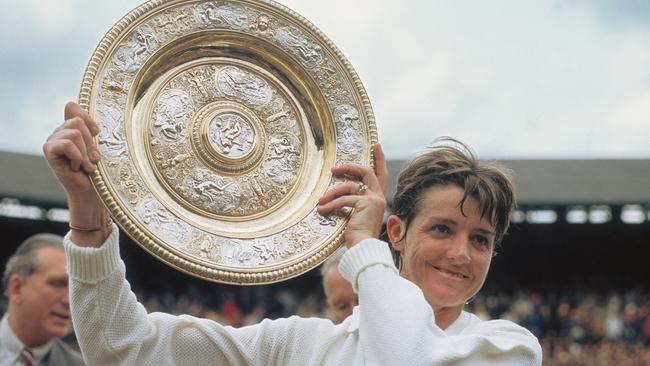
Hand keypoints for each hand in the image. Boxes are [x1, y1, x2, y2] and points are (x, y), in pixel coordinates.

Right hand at [43, 102, 110, 245]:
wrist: (91, 193)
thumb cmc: (97, 171)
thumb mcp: (96, 145)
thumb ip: (86, 126)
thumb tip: (69, 103)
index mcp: (69, 128)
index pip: (74, 108)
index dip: (89, 120)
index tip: (97, 134)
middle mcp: (58, 132)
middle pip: (77, 121)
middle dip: (90, 143)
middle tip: (93, 160)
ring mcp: (52, 141)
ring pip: (74, 133)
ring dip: (85, 152)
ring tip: (86, 166)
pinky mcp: (49, 150)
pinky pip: (68, 143)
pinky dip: (77, 156)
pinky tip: (76, 167)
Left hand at [317, 144, 387, 247]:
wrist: (363, 248)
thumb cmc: (356, 237)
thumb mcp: (354, 215)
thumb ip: (350, 203)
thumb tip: (332, 194)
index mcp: (377, 199)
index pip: (381, 174)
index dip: (379, 159)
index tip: (376, 145)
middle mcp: (378, 197)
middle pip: (365, 171)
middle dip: (348, 166)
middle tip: (333, 169)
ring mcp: (374, 199)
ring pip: (348, 186)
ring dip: (331, 193)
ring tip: (320, 202)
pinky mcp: (366, 203)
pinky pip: (344, 199)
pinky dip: (331, 205)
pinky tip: (322, 211)